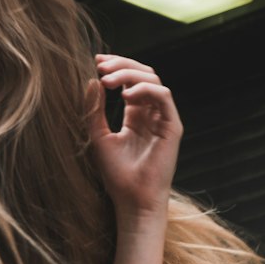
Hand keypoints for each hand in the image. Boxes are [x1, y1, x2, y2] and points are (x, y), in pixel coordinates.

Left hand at [86, 54, 182, 218]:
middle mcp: (152, 114)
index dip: (116, 67)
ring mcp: (164, 119)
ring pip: (153, 80)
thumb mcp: (98, 137)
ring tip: (107, 81)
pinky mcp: (173, 127)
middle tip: (101, 66)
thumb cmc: (117, 175)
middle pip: (143, 74)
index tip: (96, 62)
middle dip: (122, 65)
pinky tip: (125, 95)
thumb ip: (94, 110)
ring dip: (129, 74)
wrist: (133, 201)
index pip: (131, 80)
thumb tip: (91, 80)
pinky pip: (164, 97)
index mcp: (136, 115)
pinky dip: (145, 90)